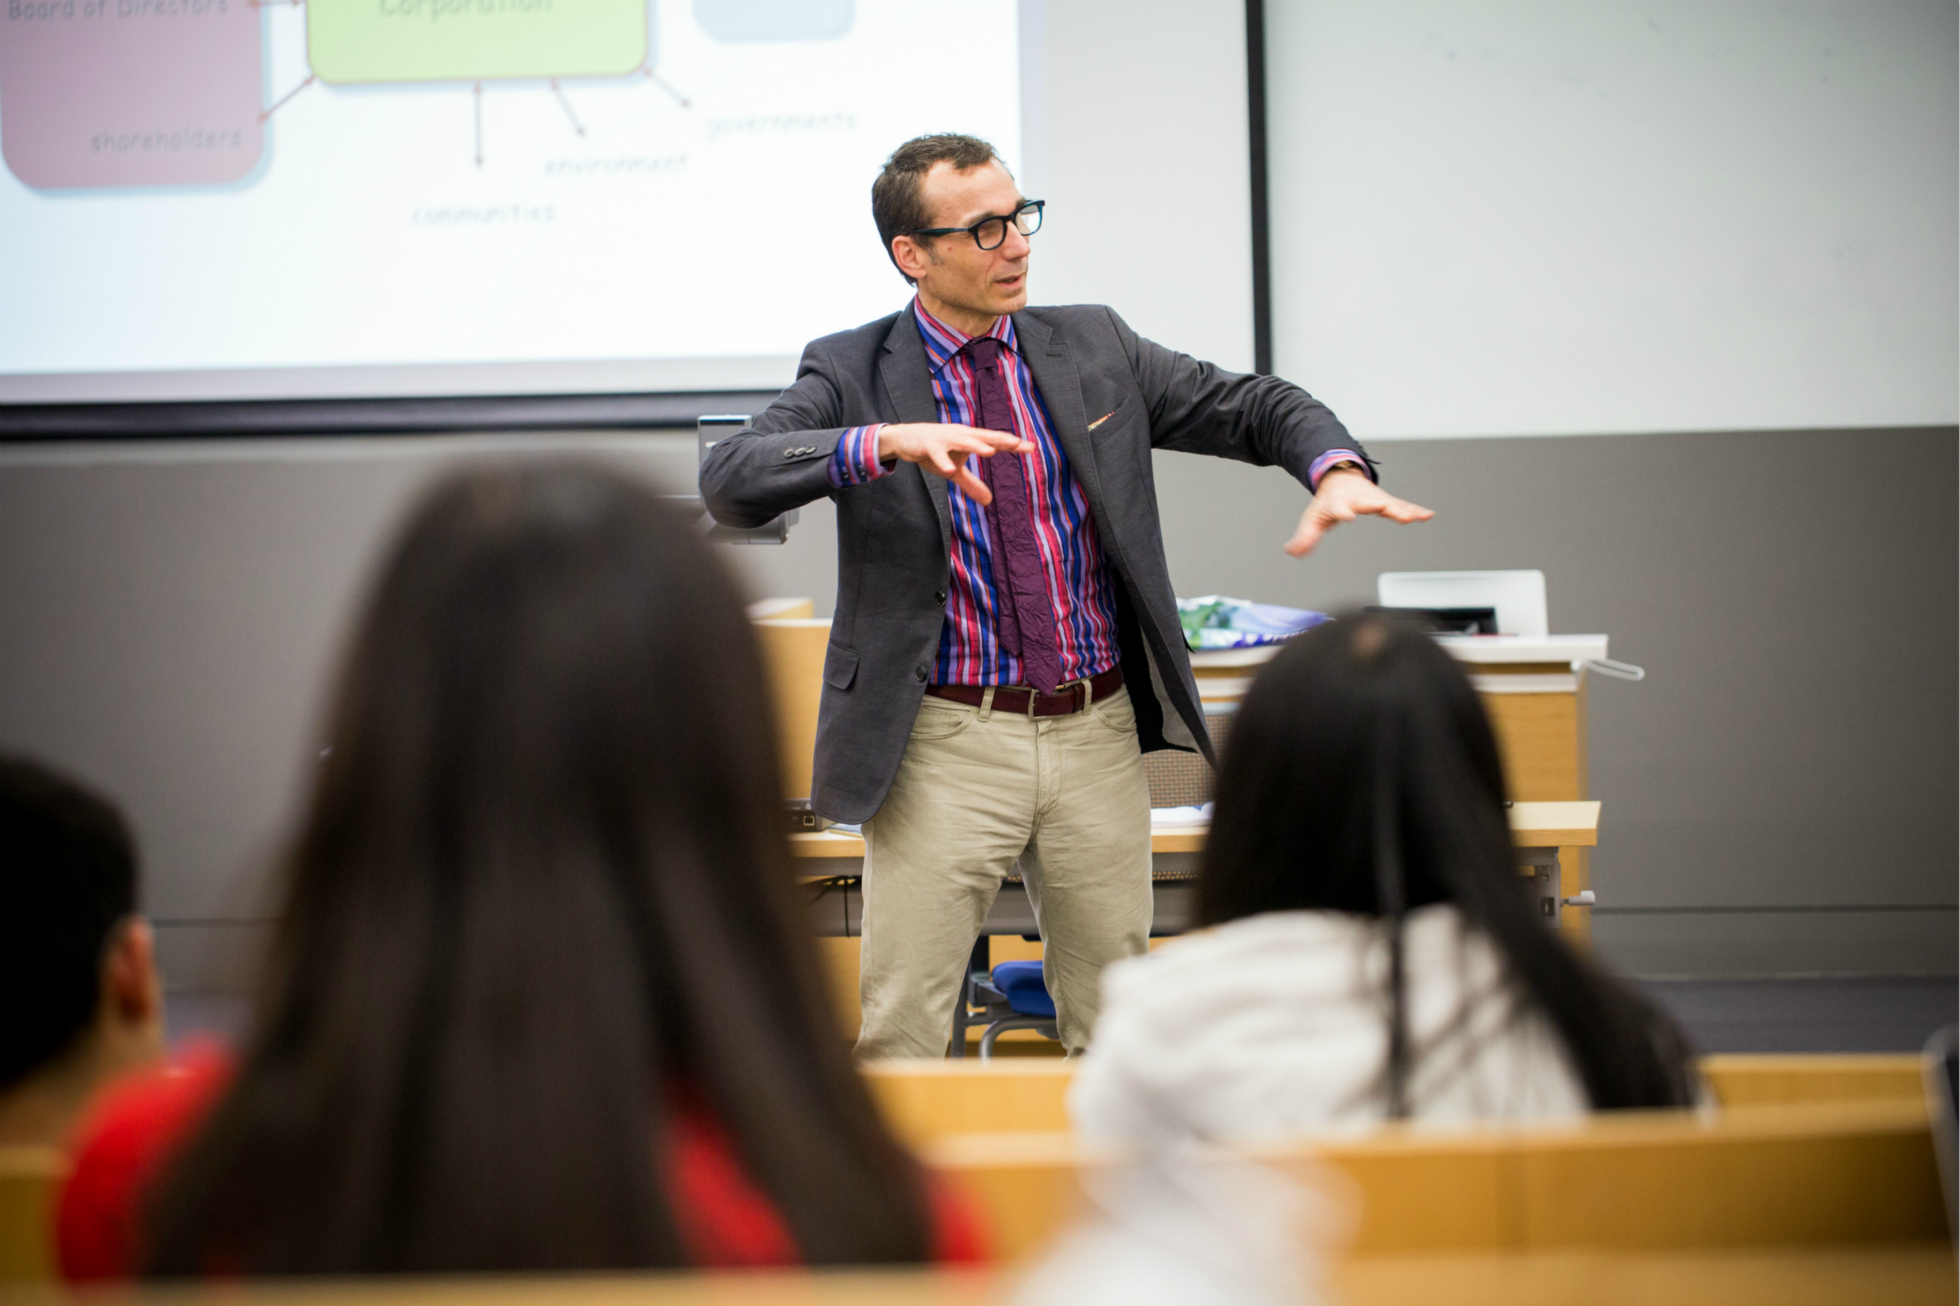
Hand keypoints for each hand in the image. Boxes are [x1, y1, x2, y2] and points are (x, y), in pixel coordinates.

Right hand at [877, 423, 1033, 504]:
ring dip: (976, 445)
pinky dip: (943, 460)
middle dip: (1000, 439)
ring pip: (963, 441)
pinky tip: (949, 469)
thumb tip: (989, 501)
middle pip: (984, 436)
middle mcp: (961, 435)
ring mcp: (945, 438)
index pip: (995, 441)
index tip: (1032, 447)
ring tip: (990, 452)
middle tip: (1018, 443)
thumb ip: (972, 484)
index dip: (1012, 444)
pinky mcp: (929, 444)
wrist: (906, 439)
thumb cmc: (935, 451)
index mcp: (970, 439)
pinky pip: (937, 453)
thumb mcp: (954, 470)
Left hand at [1285, 467, 1433, 556]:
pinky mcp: (1386, 500)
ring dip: (1401, 509)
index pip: (1341, 507)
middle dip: (1378, 505)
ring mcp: (1374, 498)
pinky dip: (1415, 510)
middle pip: (1369, 502)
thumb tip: (1292, 552)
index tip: (1347, 515)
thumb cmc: (1328, 500)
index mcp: (1340, 502)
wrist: (1339, 476)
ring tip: (1412, 516)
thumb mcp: (1313, 518)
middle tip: (1387, 509)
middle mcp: (1359, 498)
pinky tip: (1427, 515)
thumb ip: (1305, 537)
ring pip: (1389, 503)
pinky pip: (1402, 505)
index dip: (1343, 511)